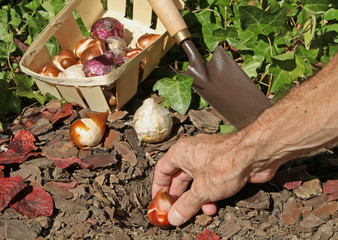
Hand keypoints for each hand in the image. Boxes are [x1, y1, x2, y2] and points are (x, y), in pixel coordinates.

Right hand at [151, 132, 278, 225]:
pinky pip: (211, 182)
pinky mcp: (223, 165)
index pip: (162, 170)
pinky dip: (210, 194)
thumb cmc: (226, 163)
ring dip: (197, 199)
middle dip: (180, 197)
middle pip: (180, 178)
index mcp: (181, 153)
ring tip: (201, 212)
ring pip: (197, 182)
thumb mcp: (202, 190)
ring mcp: (208, 159)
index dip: (159, 187)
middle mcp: (193, 153)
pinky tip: (214, 206)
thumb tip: (173, 217)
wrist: (256, 154)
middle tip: (178, 212)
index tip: (158, 201)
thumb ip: (186, 205)